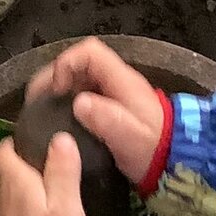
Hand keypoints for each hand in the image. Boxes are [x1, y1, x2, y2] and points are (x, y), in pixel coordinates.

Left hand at [0, 134, 86, 215]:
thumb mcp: (66, 201)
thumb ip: (63, 169)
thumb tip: (59, 137)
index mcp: (12, 179)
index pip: (2, 151)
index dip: (12, 143)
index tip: (29, 142)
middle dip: (4, 161)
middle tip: (26, 162)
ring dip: (3, 183)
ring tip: (24, 184)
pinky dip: (4, 203)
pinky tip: (20, 211)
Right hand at [25, 37, 164, 183]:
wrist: (176, 162)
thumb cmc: (154, 149)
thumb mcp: (130, 136)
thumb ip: (106, 118)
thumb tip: (79, 103)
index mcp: (121, 81)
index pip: (89, 52)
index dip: (66, 64)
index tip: (56, 89)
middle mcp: (116, 82)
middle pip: (79, 63)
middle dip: (54, 76)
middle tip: (38, 100)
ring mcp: (114, 94)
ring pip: (79, 79)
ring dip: (58, 89)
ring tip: (42, 110)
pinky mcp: (111, 109)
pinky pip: (83, 95)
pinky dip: (67, 102)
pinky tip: (58, 121)